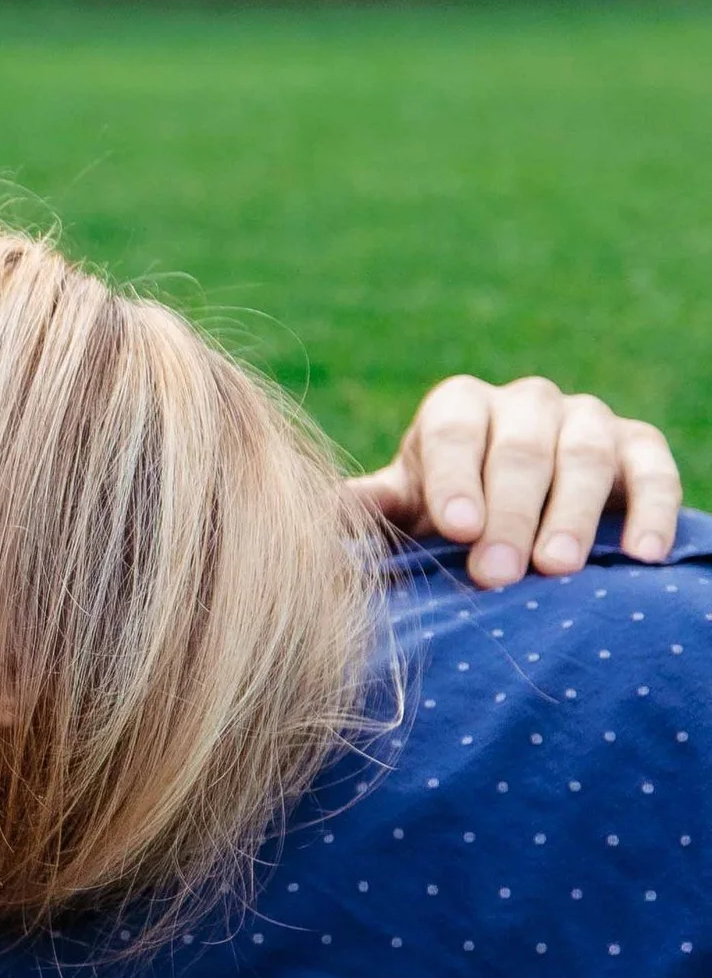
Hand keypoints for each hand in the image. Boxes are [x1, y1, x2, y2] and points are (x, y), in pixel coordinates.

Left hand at [355, 371, 680, 587]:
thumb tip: (324, 512)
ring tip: (557, 569)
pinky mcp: (638, 446)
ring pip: (586, 452)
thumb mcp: (405, 509)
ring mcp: (585, 420)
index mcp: (457, 409)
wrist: (518, 514)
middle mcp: (523, 403)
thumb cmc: (447, 516)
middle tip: (497, 574)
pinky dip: (653, 509)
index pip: (453, 431)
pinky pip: (652, 467)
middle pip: (520, 447)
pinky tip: (644, 556)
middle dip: (508, 512)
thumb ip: (373, 509)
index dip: (454, 478)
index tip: (456, 528)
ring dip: (572, 512)